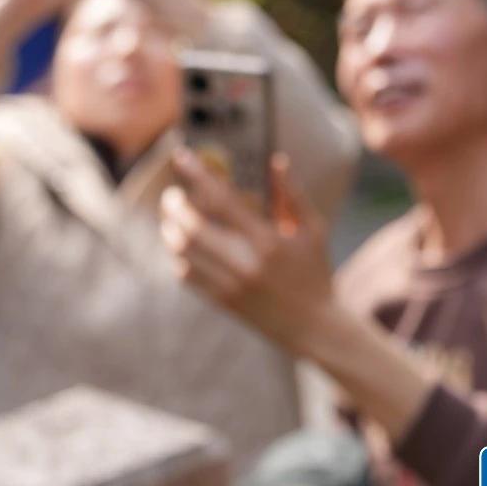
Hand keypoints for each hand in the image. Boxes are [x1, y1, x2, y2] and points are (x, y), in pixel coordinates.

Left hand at [160, 152, 333, 352]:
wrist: (314, 328)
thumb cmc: (316, 273)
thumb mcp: (313, 230)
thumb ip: (293, 195)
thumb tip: (276, 161)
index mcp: (268, 240)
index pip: (223, 200)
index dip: (198, 176)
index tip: (180, 157)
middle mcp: (246, 263)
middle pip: (194, 228)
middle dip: (175, 206)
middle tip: (170, 194)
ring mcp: (232, 285)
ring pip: (185, 253)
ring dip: (172, 231)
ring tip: (170, 218)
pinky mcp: (225, 303)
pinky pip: (189, 278)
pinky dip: (179, 259)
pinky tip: (181, 249)